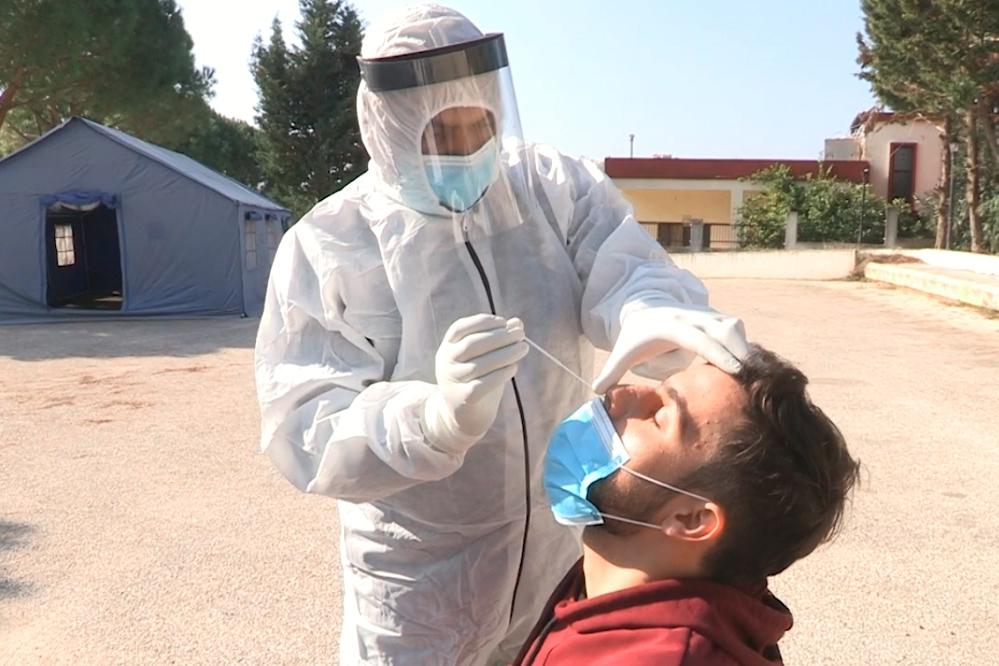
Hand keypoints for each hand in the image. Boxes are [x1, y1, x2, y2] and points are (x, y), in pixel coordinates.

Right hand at [422, 314, 527, 451]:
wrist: (465, 415)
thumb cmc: (478, 378)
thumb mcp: (485, 356)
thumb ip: (498, 339)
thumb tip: (518, 323)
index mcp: (447, 348)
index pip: (459, 328)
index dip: (481, 322)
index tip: (504, 322)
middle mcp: (445, 363)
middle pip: (471, 345)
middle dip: (499, 337)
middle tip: (520, 334)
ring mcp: (452, 381)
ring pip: (479, 364)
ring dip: (505, 353)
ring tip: (523, 348)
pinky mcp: (463, 399)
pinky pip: (483, 384)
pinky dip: (501, 374)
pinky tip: (514, 368)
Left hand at [593, 305, 748, 393]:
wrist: (644, 308)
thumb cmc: (635, 337)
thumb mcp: (622, 353)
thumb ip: (611, 373)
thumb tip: (597, 394)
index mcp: (670, 327)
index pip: (699, 338)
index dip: (718, 352)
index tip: (735, 370)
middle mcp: (691, 316)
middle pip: (724, 328)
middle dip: (741, 351)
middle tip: (754, 377)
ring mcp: (705, 314)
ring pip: (734, 325)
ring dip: (746, 347)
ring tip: (756, 374)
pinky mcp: (714, 317)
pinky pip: (736, 327)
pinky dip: (744, 343)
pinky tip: (750, 364)